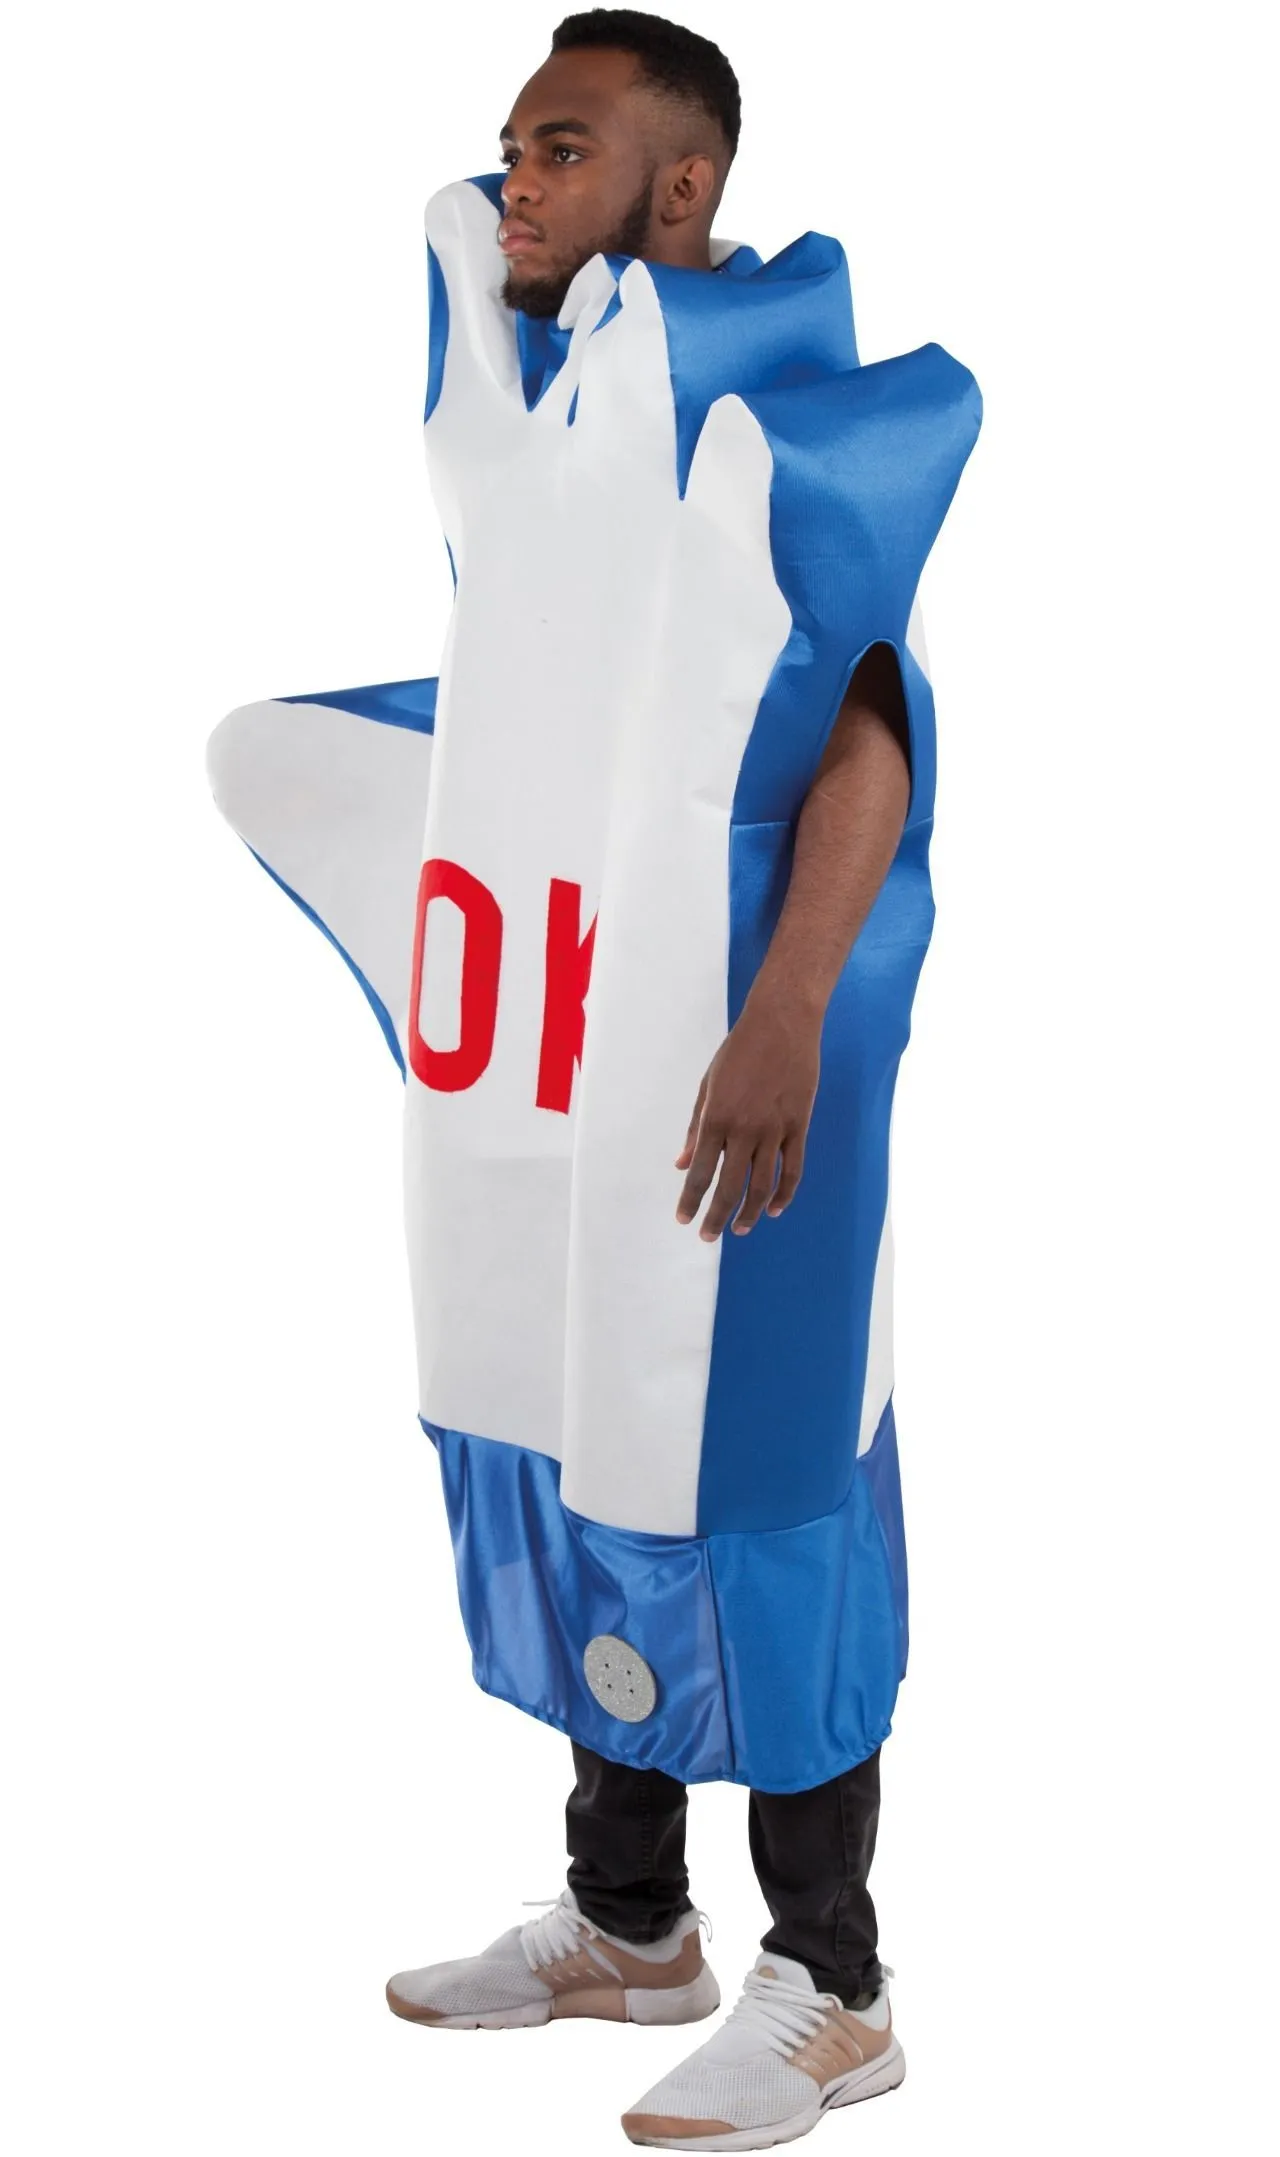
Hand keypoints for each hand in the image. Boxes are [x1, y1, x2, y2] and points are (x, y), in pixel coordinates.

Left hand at [674, 994, 820, 1238]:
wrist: (782, 1024)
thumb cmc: (739, 1051)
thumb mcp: (708, 1085)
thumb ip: (696, 1127)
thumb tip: (684, 1163)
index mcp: (717, 1118)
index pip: (701, 1172)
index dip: (691, 1199)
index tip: (684, 1219)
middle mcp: (745, 1129)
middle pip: (730, 1186)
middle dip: (717, 1216)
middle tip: (708, 1236)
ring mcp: (775, 1130)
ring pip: (763, 1184)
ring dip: (749, 1212)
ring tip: (741, 1229)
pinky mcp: (799, 1126)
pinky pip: (793, 1169)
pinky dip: (784, 1194)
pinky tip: (774, 1209)